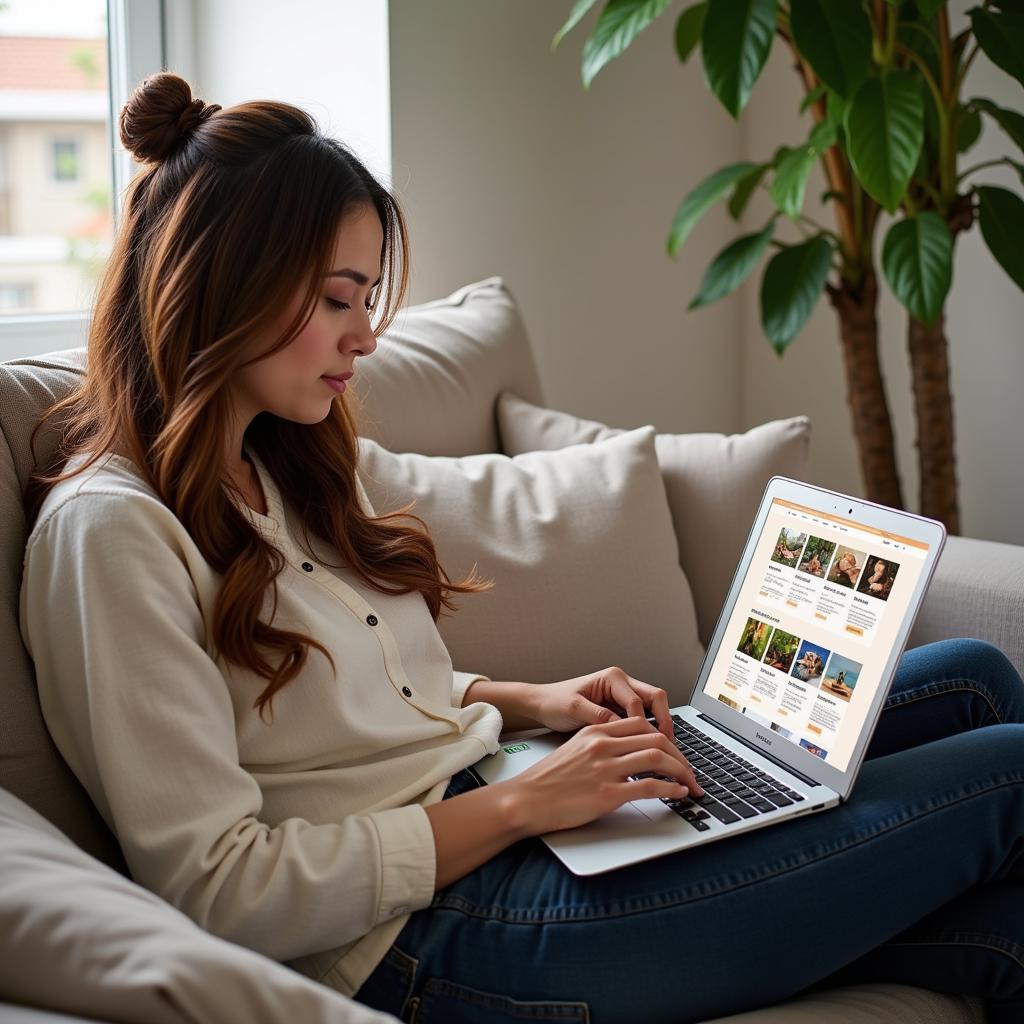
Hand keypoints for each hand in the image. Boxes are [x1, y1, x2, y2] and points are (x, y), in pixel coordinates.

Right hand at [500, 716, 703, 835]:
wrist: (526, 799)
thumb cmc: (548, 780)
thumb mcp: (575, 749)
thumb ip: (601, 745)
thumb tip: (628, 753)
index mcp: (595, 731)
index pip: (641, 724)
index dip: (665, 736)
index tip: (675, 752)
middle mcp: (603, 745)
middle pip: (656, 738)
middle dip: (680, 755)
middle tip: (690, 770)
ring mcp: (605, 768)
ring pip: (657, 758)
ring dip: (681, 771)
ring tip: (690, 783)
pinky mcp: (607, 793)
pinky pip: (649, 786)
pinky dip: (670, 789)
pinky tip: (678, 793)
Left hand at [527, 665, 675, 742]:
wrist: (542, 705)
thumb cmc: (554, 702)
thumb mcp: (574, 708)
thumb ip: (599, 716)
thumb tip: (621, 727)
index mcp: (612, 678)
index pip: (637, 701)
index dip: (643, 723)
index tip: (646, 743)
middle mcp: (621, 684)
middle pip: (655, 698)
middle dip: (664, 721)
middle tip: (668, 745)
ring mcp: (622, 696)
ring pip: (652, 708)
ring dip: (659, 726)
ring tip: (664, 749)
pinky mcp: (620, 709)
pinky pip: (642, 718)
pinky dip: (647, 732)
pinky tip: (648, 749)